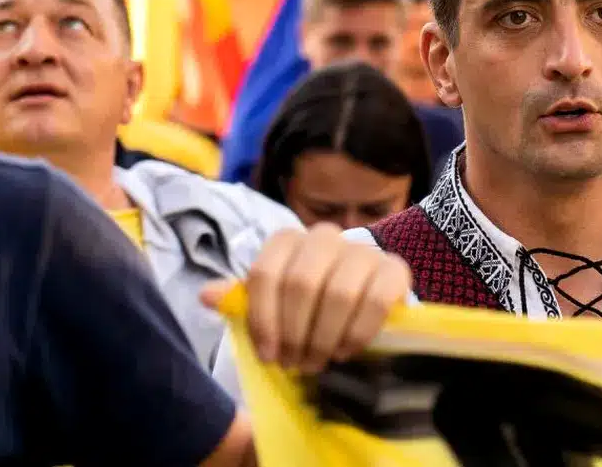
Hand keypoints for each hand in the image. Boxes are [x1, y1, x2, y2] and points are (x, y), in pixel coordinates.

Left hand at [202, 225, 411, 372]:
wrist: (365, 294)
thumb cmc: (312, 302)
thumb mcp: (275, 300)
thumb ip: (244, 299)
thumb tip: (206, 295)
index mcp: (288, 240)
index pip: (265, 273)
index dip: (263, 318)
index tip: (268, 355)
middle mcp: (325, 237)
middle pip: (301, 283)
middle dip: (295, 333)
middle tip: (295, 365)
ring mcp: (363, 251)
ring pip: (339, 293)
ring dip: (325, 338)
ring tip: (318, 362)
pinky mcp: (395, 269)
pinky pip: (376, 301)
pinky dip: (358, 333)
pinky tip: (346, 351)